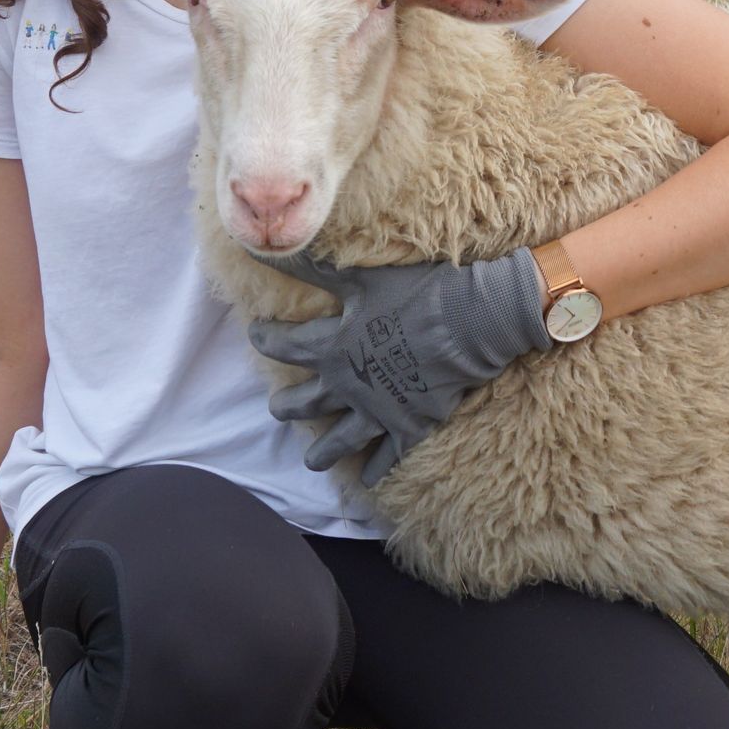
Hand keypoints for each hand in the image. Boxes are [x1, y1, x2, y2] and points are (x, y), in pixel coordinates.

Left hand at [249, 248, 552, 486]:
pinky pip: (389, 455)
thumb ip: (308, 266)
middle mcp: (347, 385)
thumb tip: (259, 247)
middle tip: (276, 410)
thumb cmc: (418, 292)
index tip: (256, 333)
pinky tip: (369, 481)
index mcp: (332, 347)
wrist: (472, 322)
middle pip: (306, 402)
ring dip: (323, 451)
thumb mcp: (358, 276)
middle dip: (287, 407)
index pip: (283, 345)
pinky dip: (377, 469)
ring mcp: (378, 411)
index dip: (266, 338)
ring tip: (311, 462)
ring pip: (340, 439)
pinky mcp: (410, 425)